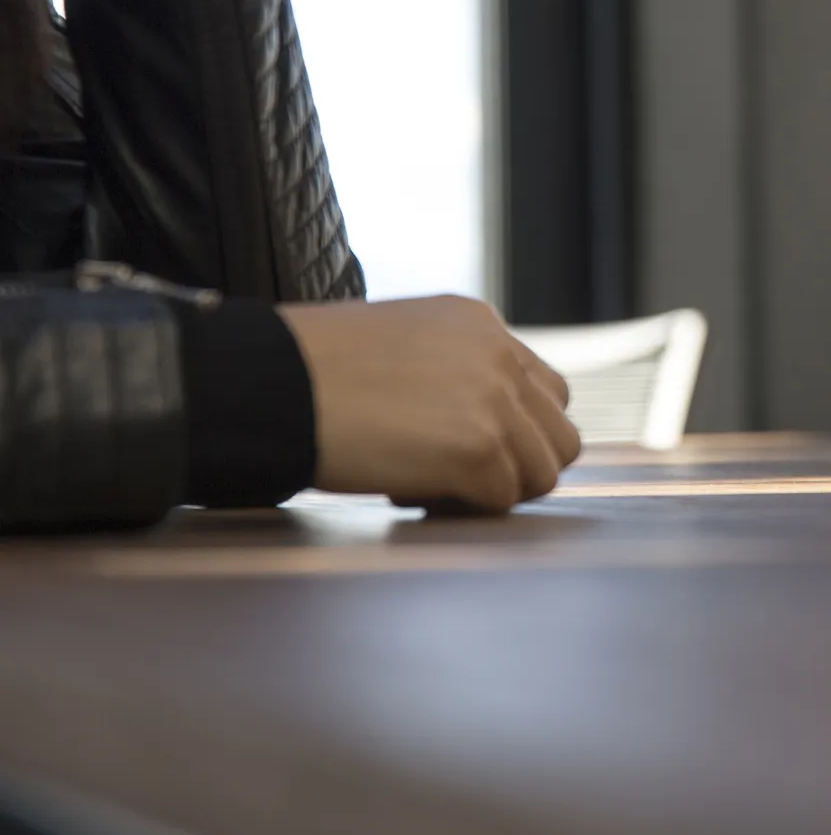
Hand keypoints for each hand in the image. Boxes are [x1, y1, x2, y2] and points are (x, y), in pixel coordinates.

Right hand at [279, 296, 583, 513]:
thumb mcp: (399, 346)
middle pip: (558, 434)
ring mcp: (495, 402)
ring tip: (429, 487)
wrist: (267, 382)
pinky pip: (501, 500)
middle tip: (457, 480)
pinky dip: (462, 509)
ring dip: (495, 491)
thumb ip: (452, 373)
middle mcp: (500, 356)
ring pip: (542, 472)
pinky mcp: (479, 448)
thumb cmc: (308, 371)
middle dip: (518, 465)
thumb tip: (476, 428)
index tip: (464, 449)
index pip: (543, 391)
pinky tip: (406, 492)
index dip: (514, 431)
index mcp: (480, 326)